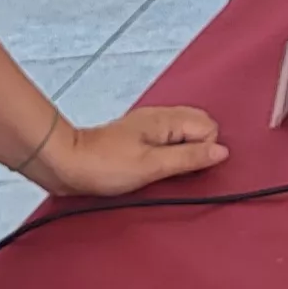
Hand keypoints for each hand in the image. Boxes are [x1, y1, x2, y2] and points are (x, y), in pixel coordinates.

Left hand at [21, 106, 224, 198]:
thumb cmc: (104, 165)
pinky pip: (167, 142)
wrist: (66, 164)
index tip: (184, 167)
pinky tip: (153, 169)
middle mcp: (159, 118)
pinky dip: (168, 155)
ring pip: (183, 134)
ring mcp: (148, 127)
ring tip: (162, 171)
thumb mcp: (152, 166)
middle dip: (197, 149)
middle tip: (175, 169)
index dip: (203, 151)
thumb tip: (221, 152)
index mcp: (166, 120)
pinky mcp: (138, 139)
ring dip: (182, 153)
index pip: (209, 127)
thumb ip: (189, 158)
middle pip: (199, 127)